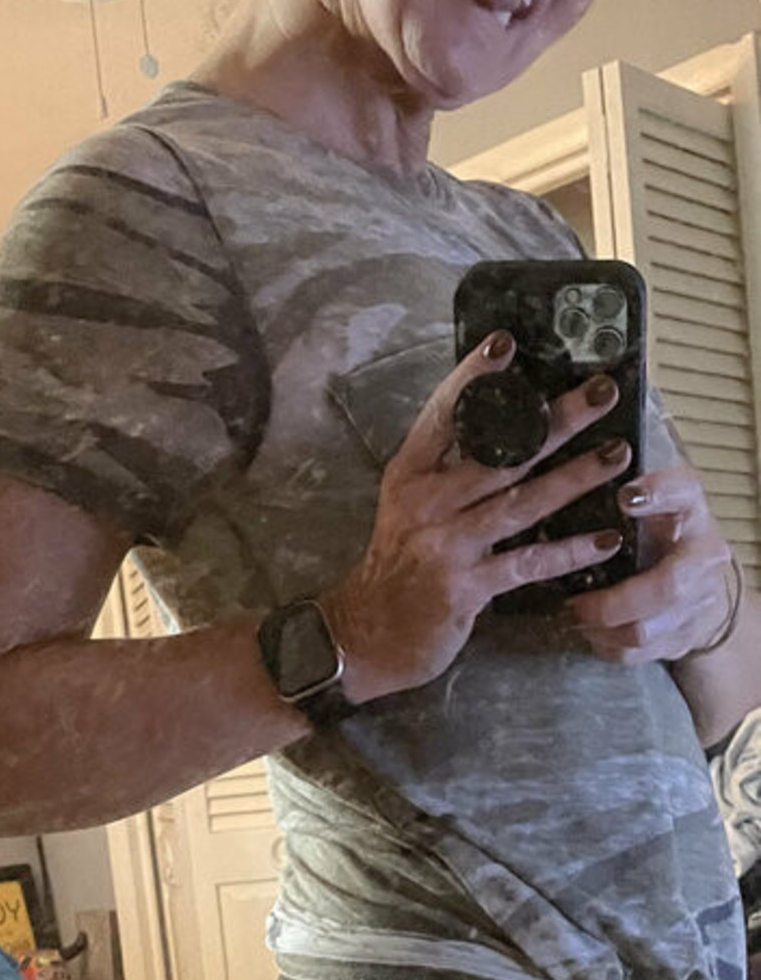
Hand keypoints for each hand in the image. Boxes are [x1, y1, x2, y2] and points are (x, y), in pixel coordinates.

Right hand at [321, 333, 632, 702]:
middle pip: (501, 452)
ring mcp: (446, 545)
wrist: (361, 637)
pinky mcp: (464, 587)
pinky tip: (605, 539)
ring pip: (522, 502)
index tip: (506, 342)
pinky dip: (568, 551)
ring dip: (575, 477)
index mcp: (410, 476)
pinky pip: (526, 563)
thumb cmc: (395, 569)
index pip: (444, 415)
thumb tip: (507, 436)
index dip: (473, 378)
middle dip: (556, 418)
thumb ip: (447, 474)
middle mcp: (427, 503)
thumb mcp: (407, 509)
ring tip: (617, 455)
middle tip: (602, 391)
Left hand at [563, 461, 733, 665]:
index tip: (626, 496)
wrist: (702, 586)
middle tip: (573, 600)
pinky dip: (605, 645)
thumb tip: (587, 462)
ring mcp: (697, 604)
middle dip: (611, 601)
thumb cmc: (665, 531)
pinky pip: (636, 653)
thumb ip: (631, 485)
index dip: (657, 495)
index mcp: (693, 509)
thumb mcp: (654, 498)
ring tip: (572, 615)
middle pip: (665, 588)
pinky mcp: (680, 638)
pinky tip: (588, 631)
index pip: (683, 494)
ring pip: (644, 629)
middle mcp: (704, 557)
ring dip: (600, 627)